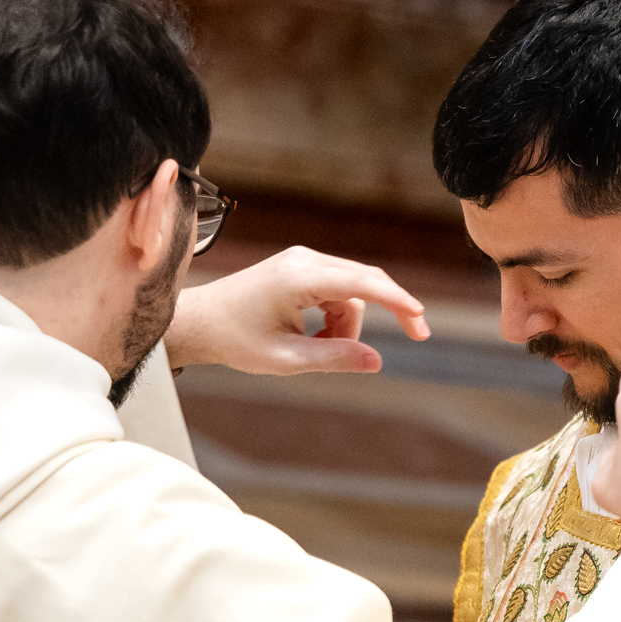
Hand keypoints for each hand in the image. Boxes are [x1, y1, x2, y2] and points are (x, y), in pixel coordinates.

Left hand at [166, 246, 428, 374]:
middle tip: (419, 336)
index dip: (397, 300)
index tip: (421, 319)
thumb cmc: (235, 340)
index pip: (362, 283)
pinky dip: (335, 316)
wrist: (199, 322)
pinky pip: (337, 290)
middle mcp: (304, 260)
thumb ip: (334, 359)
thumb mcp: (286, 360)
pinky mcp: (300, 267)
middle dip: (389, 310)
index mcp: (298, 278)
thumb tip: (377, 361)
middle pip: (366, 282)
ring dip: (348, 324)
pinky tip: (313, 336)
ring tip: (317, 350)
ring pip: (352, 291)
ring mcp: (302, 260)